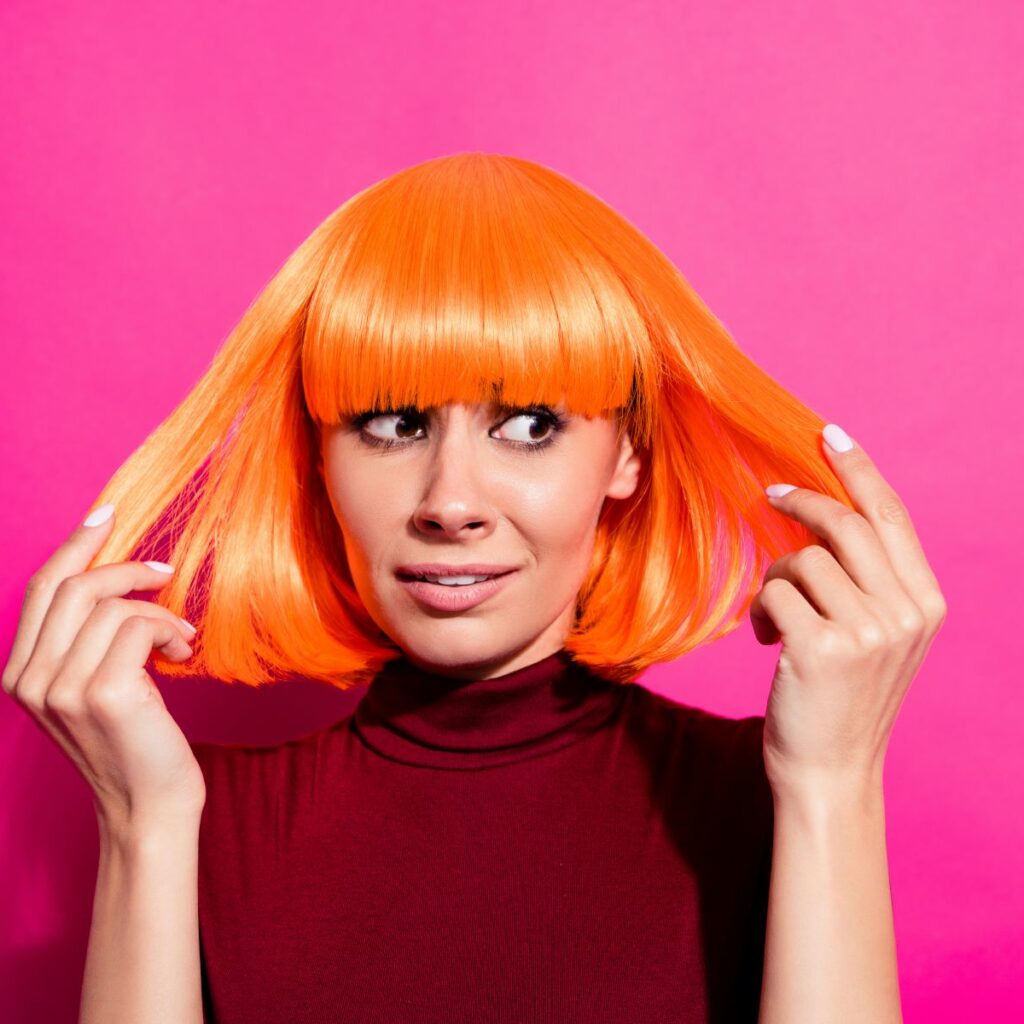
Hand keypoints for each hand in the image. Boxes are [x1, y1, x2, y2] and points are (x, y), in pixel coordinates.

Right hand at [2, 502, 205, 832]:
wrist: (149, 806)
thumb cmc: (132, 742)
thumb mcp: (93, 686)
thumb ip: (85, 641)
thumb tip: (116, 577)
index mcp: (19, 674)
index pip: (40, 589)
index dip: (75, 546)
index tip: (107, 514)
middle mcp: (29, 680)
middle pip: (72, 587)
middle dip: (126, 569)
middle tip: (166, 573)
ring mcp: (62, 688)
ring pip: (111, 605)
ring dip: (157, 611)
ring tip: (178, 637)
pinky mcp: (104, 693)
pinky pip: (138, 626)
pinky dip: (168, 629)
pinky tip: (181, 652)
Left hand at [749, 424, 946, 797]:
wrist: (830, 771)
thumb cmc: (842, 697)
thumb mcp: (875, 635)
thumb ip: (866, 580)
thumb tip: (819, 508)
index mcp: (926, 603)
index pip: (891, 517)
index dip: (858, 470)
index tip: (827, 434)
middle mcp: (906, 613)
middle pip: (845, 524)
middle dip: (803, 503)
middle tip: (772, 494)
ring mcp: (868, 632)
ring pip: (802, 558)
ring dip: (775, 579)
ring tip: (774, 619)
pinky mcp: (822, 648)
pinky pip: (774, 592)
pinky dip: (760, 611)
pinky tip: (766, 641)